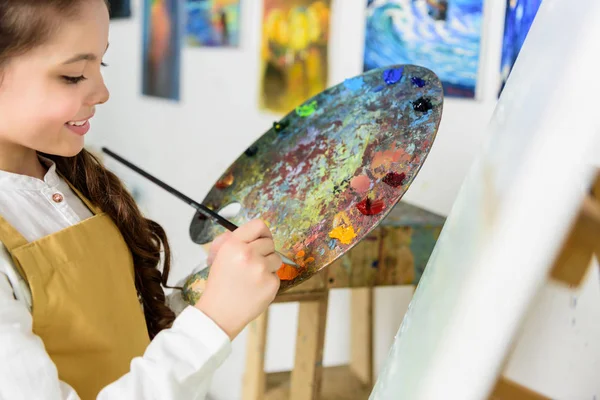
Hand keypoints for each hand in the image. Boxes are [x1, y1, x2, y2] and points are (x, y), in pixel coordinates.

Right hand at [194, 220, 280, 339]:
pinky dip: (268, 281)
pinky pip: (276, 275)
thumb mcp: (219, 257)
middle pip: (270, 242)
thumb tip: (246, 233)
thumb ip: (231, 240)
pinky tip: (255, 289)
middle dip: (264, 252)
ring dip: (268, 266)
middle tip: (253, 264)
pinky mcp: (271, 284)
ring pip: (277, 258)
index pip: (258, 225)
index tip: (261, 239)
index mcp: (233, 245)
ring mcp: (261, 269)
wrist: (219, 314)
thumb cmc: (219, 285)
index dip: (262, 232)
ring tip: (253, 277)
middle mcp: (248, 254)